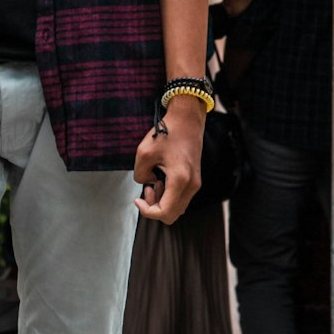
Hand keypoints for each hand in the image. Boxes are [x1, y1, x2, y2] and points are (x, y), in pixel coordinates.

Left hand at [132, 95, 204, 223]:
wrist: (187, 118)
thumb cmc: (168, 132)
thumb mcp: (144, 152)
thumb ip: (140, 175)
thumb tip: (146, 183)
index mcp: (180, 180)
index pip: (164, 212)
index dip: (147, 211)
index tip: (137, 199)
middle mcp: (192, 185)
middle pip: (172, 214)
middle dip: (155, 207)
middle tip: (147, 189)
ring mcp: (195, 183)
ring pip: (177, 207)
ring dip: (162, 200)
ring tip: (154, 181)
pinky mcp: (194, 179)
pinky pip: (181, 197)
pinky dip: (169, 194)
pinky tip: (162, 178)